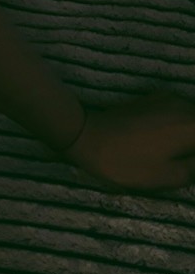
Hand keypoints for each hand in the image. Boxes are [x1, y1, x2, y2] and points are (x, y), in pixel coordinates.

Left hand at [60, 92, 194, 191]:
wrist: (89, 136)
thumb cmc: (129, 163)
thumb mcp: (171, 175)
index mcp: (192, 125)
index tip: (190, 165)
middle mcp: (184, 105)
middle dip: (194, 146)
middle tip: (186, 161)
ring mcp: (167, 98)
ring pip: (193, 115)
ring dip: (191, 134)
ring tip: (182, 155)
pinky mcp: (153, 98)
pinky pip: (181, 110)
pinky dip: (185, 124)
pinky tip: (176, 142)